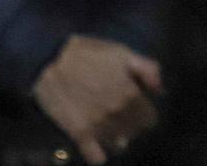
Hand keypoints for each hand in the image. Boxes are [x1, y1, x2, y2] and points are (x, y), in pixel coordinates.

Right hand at [33, 35, 162, 164]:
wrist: (46, 60)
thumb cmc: (84, 53)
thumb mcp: (119, 52)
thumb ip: (146, 69)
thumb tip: (160, 90)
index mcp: (131, 96)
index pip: (150, 118)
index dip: (142, 110)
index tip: (132, 104)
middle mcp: (119, 115)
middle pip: (134, 132)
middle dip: (129, 123)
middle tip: (116, 111)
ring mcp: (100, 127)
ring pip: (118, 144)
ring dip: (114, 136)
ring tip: (103, 123)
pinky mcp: (80, 135)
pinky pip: (96, 157)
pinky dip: (97, 153)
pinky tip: (93, 143)